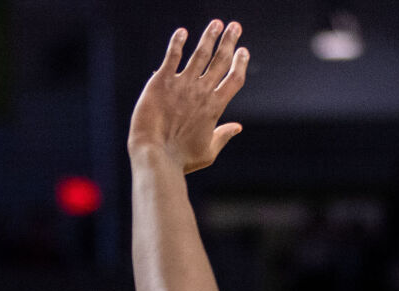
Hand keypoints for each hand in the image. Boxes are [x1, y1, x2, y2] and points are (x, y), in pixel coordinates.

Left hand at [128, 21, 248, 172]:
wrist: (155, 156)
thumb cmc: (181, 159)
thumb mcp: (208, 152)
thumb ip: (223, 136)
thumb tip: (238, 127)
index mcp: (215, 107)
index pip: (234, 79)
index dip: (240, 63)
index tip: (243, 51)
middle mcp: (202, 92)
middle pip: (221, 60)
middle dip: (229, 41)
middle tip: (235, 26)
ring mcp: (182, 85)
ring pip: (200, 54)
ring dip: (209, 36)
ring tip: (216, 23)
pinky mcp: (162, 82)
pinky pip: (172, 57)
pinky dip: (177, 43)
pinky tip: (182, 32)